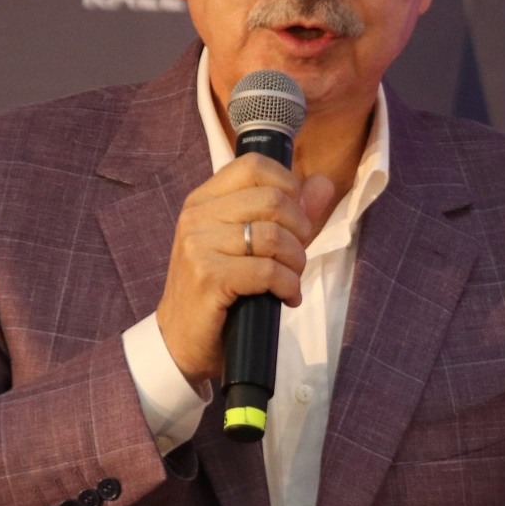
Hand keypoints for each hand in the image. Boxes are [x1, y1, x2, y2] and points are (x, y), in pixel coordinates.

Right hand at [154, 153, 336, 387]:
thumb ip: (289, 212)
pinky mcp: (207, 277)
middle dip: (299, 231)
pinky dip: (288, 285)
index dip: (287, 185)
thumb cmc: (218, 290)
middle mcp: (197, 216)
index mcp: (204, 199)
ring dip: (296, 262)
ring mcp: (199, 245)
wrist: (181, 340)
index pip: (253, 165)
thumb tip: (323, 182)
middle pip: (271, 200)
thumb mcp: (251, 245)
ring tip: (291, 279)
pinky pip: (267, 271)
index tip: (296, 217)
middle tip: (297, 257)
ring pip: (273, 236)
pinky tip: (286, 297)